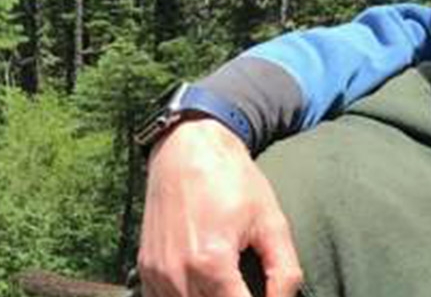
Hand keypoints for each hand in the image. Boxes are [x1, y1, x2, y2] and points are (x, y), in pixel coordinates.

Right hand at [138, 117, 302, 296]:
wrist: (188, 148)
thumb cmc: (234, 181)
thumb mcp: (272, 223)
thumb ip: (284, 272)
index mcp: (212, 265)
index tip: (269, 296)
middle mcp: (177, 274)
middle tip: (249, 288)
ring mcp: (157, 274)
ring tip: (232, 287)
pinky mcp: (146, 269)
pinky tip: (205, 288)